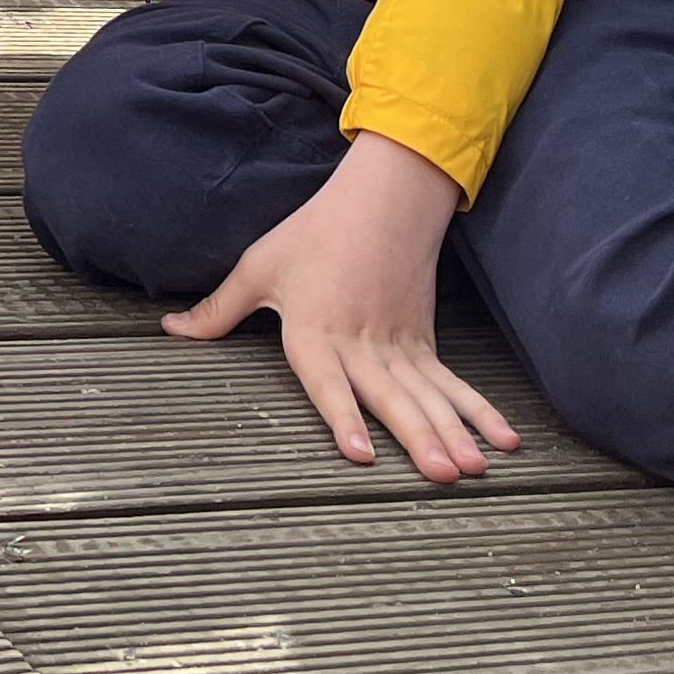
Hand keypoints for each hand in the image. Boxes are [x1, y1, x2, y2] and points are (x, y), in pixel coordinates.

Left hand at [163, 129, 517, 482]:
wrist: (379, 200)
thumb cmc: (312, 234)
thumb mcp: (259, 267)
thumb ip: (218, 310)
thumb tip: (169, 330)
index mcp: (315, 331)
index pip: (328, 382)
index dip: (344, 417)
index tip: (360, 452)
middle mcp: (361, 344)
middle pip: (392, 398)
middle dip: (419, 439)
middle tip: (443, 474)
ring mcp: (399, 345)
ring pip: (429, 397)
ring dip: (454, 433)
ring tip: (474, 468)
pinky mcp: (424, 343)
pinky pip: (453, 384)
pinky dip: (480, 412)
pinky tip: (504, 441)